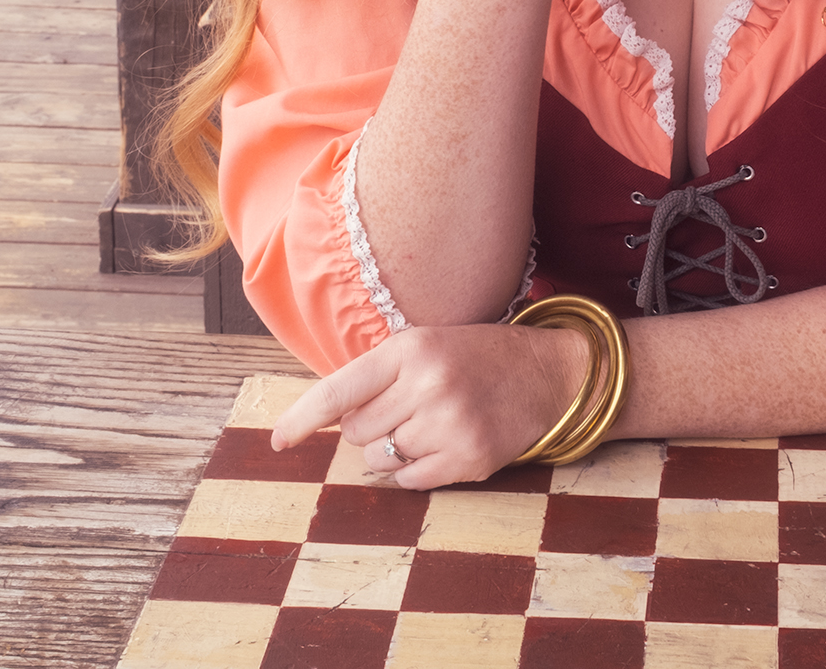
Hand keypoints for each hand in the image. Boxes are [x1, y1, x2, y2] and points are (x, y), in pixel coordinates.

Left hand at [270, 322, 593, 489]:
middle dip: (368, 427)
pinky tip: (441, 443)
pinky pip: (408, 481)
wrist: (547, 373)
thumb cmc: (474, 357)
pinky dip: (414, 470)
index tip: (278, 442)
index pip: (338, 391)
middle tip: (403, 408)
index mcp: (409, 349)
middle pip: (355, 433)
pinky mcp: (468, 460)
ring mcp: (449, 426)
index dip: (301, 420)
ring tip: (427, 424)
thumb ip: (376, 375)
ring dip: (391, 449)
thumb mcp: (423, 344)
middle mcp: (427, 386)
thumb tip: (325, 419)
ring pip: (379, 459)